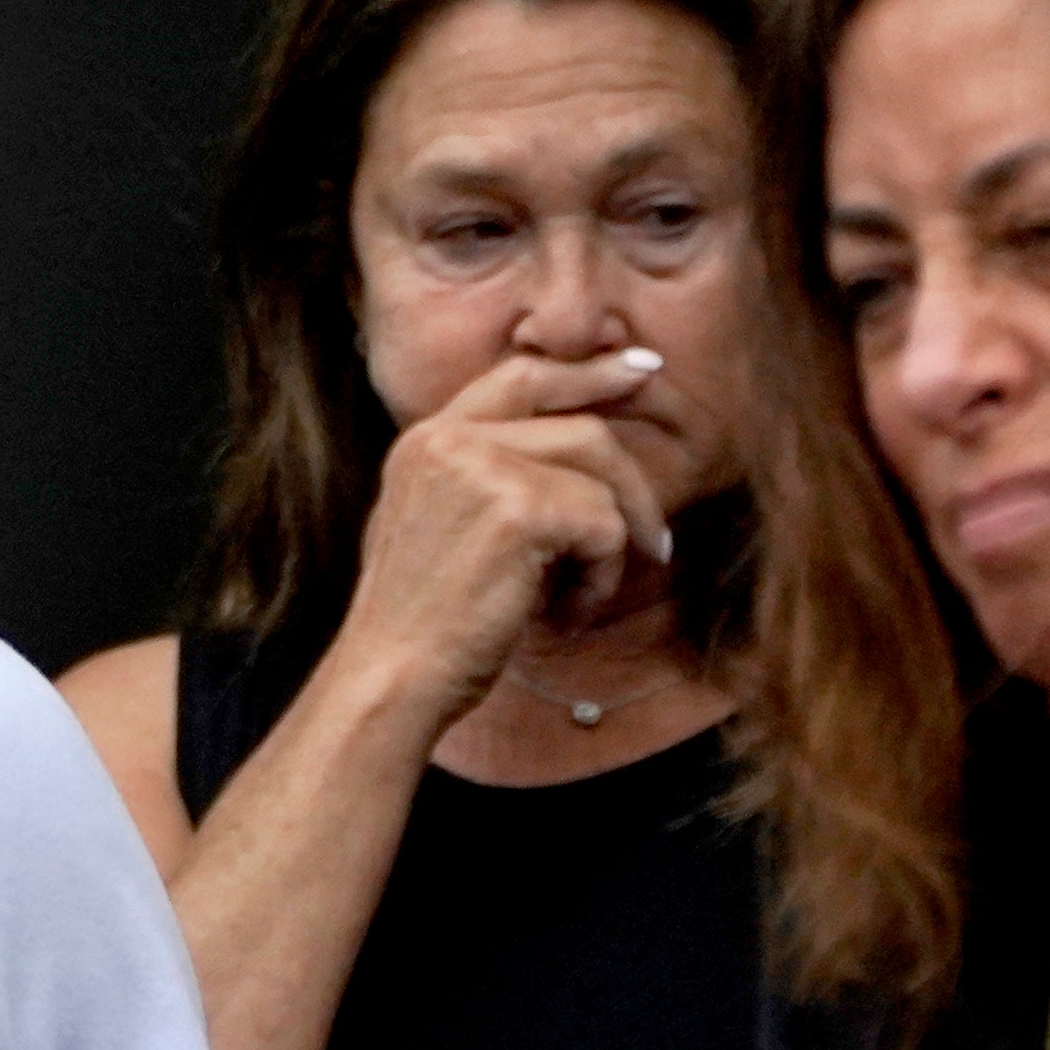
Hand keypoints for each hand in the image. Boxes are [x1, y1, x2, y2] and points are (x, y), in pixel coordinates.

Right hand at [329, 346, 684, 722]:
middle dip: (632, 480)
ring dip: (614, 543)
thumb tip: (573, 469)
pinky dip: (601, 578)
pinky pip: (604, 526)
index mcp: (426, 440)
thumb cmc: (421, 628)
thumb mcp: (437, 529)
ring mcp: (483, 467)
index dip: (587, 372)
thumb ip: (483, 482)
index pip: (521, 377)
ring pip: (601, 475)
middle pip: (580, 426)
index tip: (641, 370)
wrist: (390, 679)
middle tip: (659, 537)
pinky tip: (567, 616)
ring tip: (585, 596)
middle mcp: (450, 439)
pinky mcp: (519, 509)